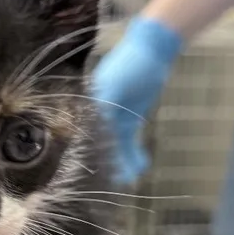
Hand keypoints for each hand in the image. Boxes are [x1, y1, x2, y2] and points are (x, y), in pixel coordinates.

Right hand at [92, 17, 182, 184]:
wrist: (153, 50)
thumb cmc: (130, 64)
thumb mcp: (114, 85)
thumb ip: (101, 106)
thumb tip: (85, 133)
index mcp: (85, 108)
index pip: (80, 138)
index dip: (84, 156)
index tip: (89, 173)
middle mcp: (93, 118)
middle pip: (95, 149)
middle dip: (103, 167)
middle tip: (110, 184)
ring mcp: (111, 121)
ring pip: (112, 151)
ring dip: (120, 166)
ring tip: (127, 179)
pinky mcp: (127, 123)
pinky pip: (128, 146)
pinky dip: (133, 158)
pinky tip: (140, 167)